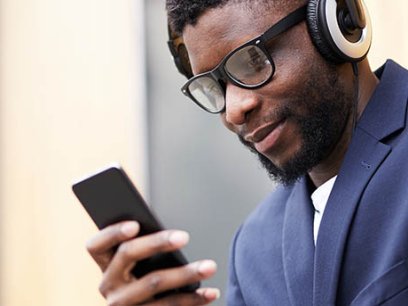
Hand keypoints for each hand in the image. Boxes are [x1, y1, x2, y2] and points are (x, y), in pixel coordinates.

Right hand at [86, 221, 218, 304]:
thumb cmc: (146, 278)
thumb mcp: (138, 265)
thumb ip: (144, 248)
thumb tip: (170, 233)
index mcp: (105, 265)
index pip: (96, 245)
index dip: (112, 233)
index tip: (135, 224)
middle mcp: (108, 285)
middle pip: (128, 255)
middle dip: (157, 242)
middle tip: (184, 236)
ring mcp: (123, 305)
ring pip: (153, 282)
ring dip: (186, 273)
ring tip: (210, 266)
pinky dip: (193, 298)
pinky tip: (210, 292)